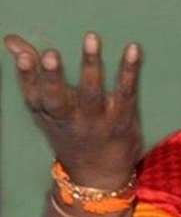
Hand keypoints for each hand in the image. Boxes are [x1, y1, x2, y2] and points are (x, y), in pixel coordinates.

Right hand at [4, 32, 142, 188]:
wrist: (99, 178)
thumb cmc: (72, 134)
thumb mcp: (48, 110)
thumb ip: (34, 73)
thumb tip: (11, 40)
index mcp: (49, 115)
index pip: (33, 96)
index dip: (28, 76)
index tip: (25, 56)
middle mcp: (70, 120)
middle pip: (57, 99)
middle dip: (53, 77)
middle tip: (51, 54)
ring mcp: (97, 121)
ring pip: (91, 94)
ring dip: (91, 65)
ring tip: (91, 38)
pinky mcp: (122, 119)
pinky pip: (125, 93)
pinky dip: (129, 71)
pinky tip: (132, 49)